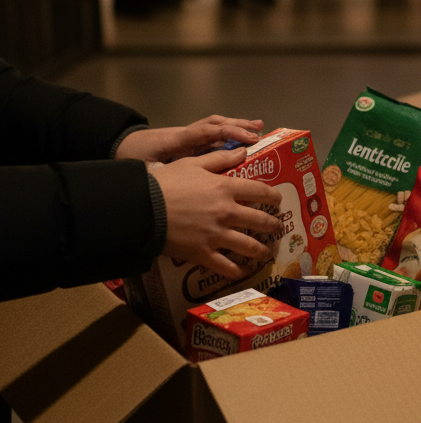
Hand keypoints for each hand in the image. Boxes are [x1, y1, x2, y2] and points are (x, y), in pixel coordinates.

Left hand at [116, 115, 263, 163]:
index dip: (226, 135)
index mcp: (175, 141)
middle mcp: (186, 134)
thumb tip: (171, 186)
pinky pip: (213, 133)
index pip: (204, 133)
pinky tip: (243, 139)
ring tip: (259, 129)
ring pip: (215, 125)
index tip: (246, 143)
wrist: (122, 144)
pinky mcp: (190, 139)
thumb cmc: (133, 158)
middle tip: (258, 134)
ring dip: (237, 125)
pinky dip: (230, 132)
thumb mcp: (142, 170)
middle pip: (214, 125)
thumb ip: (158, 176)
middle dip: (238, 127)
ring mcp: (188, 134)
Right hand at [155, 147, 282, 277]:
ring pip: (249, 246)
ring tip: (266, 252)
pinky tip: (245, 271)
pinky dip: (238, 271)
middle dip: (273, 225)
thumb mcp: (193, 163)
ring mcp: (216, 235)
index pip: (261, 192)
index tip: (278, 199)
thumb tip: (243, 151)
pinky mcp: (203, 254)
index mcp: (226, 188)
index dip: (273, 196)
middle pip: (261, 220)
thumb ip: (220, 158)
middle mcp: (227, 212)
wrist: (141, 208)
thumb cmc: (166, 182)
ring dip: (262, 250)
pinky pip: (226, 267)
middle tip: (277, 227)